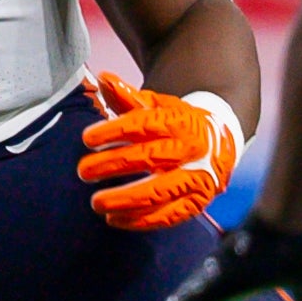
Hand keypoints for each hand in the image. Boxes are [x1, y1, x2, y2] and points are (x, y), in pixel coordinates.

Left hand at [76, 72, 244, 231]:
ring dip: (125, 199)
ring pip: (159, 192)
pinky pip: (167, 216)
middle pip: (150, 157)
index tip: (87, 138)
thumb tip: (103, 79)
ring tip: (96, 203)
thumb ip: (128, 96)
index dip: (114, 130)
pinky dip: (140, 221)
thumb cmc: (176, 125)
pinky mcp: (196, 203)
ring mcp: (197, 178)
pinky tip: (114, 220)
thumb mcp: (157, 106)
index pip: (145, 124)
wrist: (218, 145)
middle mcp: (191, 150)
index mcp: (181, 121)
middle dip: (113, 165)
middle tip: (83, 171)